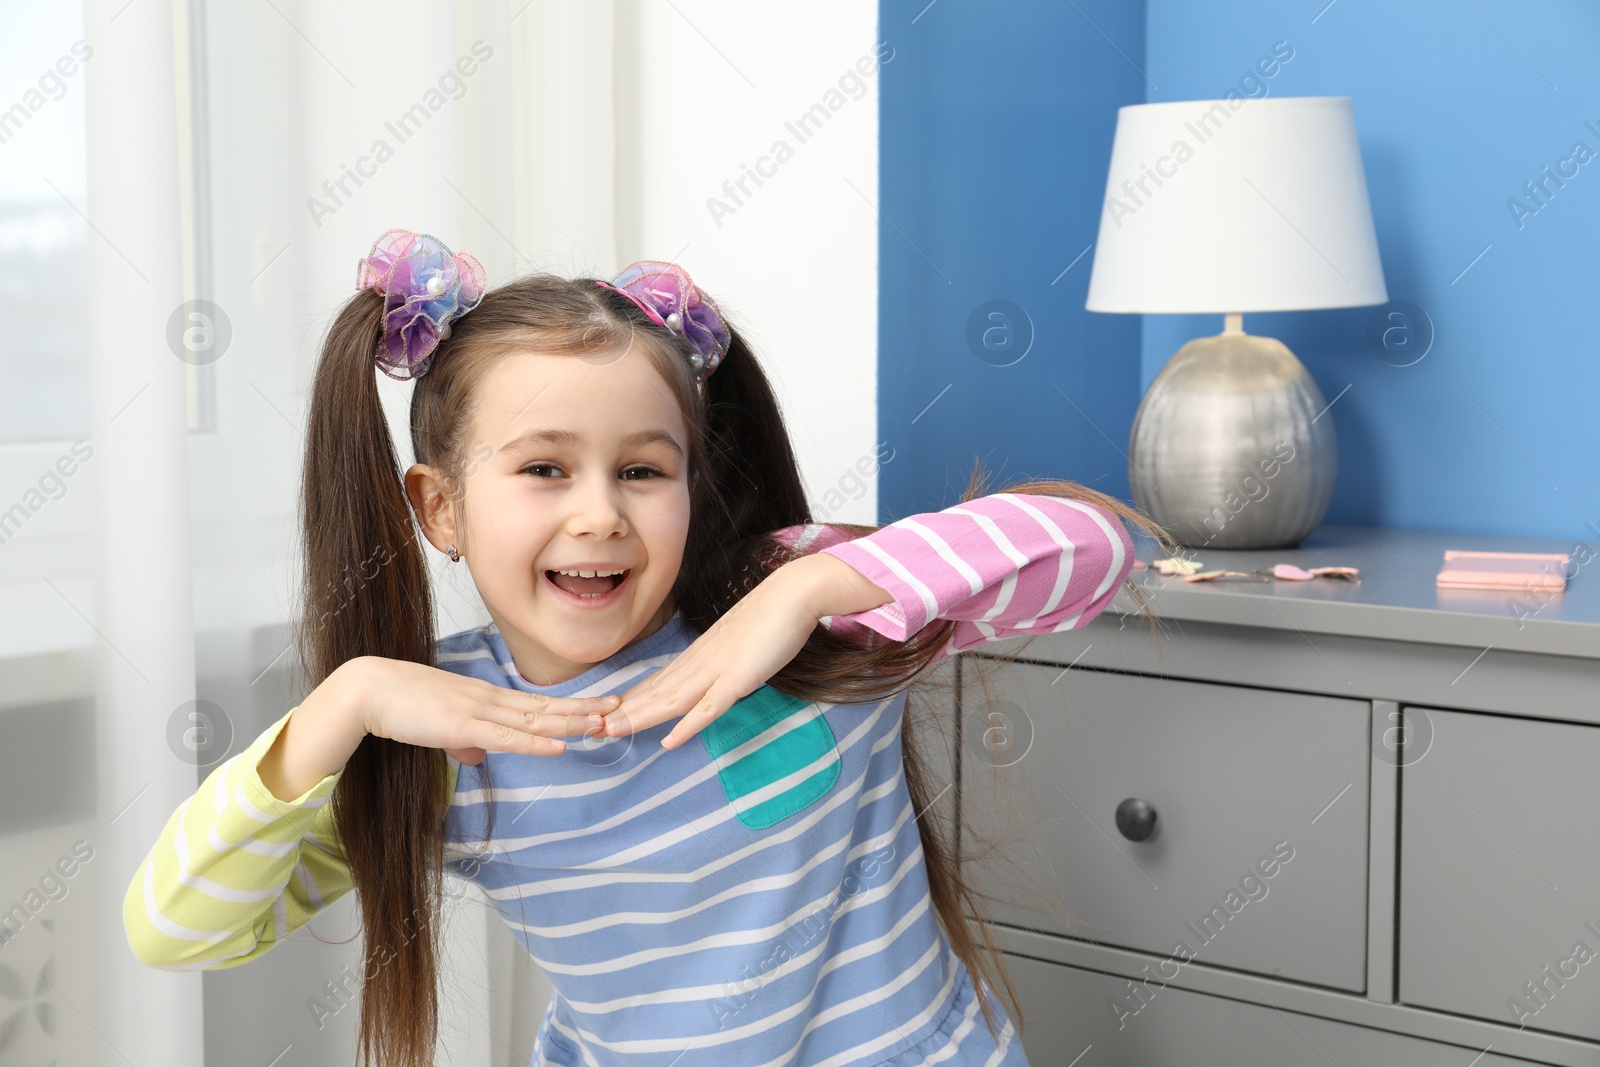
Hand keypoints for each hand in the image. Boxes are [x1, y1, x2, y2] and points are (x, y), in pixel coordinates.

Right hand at [349, 656, 621, 764]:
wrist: (369, 690)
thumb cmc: (400, 705)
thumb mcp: (439, 725)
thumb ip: (462, 740)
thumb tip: (478, 756)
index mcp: (486, 698)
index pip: (536, 703)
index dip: (570, 706)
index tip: (599, 706)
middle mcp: (490, 699)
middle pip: (546, 707)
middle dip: (584, 709)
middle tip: (620, 708)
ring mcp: (479, 711)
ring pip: (535, 720)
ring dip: (571, 723)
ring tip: (603, 723)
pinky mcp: (463, 727)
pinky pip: (508, 738)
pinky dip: (536, 743)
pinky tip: (560, 746)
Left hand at [602, 552, 893, 749]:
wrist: (795, 591)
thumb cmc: (774, 615)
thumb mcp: (741, 641)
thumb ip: (726, 658)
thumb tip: (717, 672)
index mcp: (700, 653)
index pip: (658, 681)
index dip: (631, 700)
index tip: (606, 714)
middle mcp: (701, 662)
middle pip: (655, 692)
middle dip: (622, 712)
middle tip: (589, 728)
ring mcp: (718, 670)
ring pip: (671, 700)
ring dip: (640, 718)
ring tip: (610, 732)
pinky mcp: (739, 678)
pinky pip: (709, 707)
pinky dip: (688, 725)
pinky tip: (669, 741)